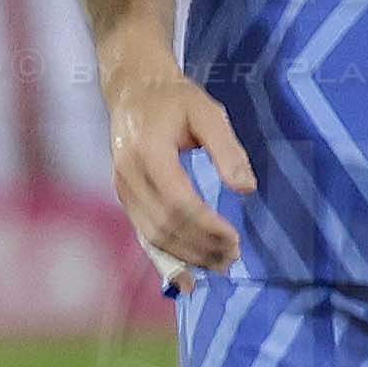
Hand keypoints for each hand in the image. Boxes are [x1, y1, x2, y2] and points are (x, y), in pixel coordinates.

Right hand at [105, 67, 252, 280]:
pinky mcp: (123, 197)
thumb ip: (228, 150)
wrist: (133, 91)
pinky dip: (165, 256)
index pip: (178, 200)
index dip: (206, 225)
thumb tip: (246, 190)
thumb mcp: (209, 113)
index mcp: (148, 151)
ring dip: (186, 255)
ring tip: (218, 265)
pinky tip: (186, 275)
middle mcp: (128, 174)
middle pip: (164, 224)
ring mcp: (121, 188)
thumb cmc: (176, 100)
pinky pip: (144, 233)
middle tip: (233, 257)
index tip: (236, 238)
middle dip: (200, 246)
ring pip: (151, 234)